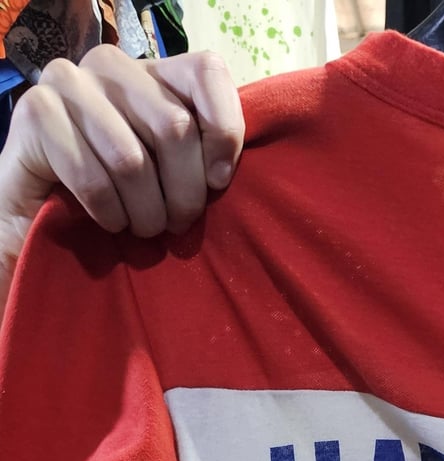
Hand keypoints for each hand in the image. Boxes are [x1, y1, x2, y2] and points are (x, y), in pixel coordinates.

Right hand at [0, 46, 243, 267]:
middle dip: (184, 193)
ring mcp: (69, 82)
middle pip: (174, 126)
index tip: (218, 181)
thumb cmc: (117, 197)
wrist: (41, 217)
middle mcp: (111, 64)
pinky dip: (109, 215)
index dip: (224, 129)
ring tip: (143, 229)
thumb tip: (221, 170)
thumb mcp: (169, 173)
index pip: (206, 72)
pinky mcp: (35, 112)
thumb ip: (198, 154)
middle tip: (177, 224)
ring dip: (146, 213)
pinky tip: (110, 223)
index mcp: (150, 71)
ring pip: (132, 160)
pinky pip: (93, 179)